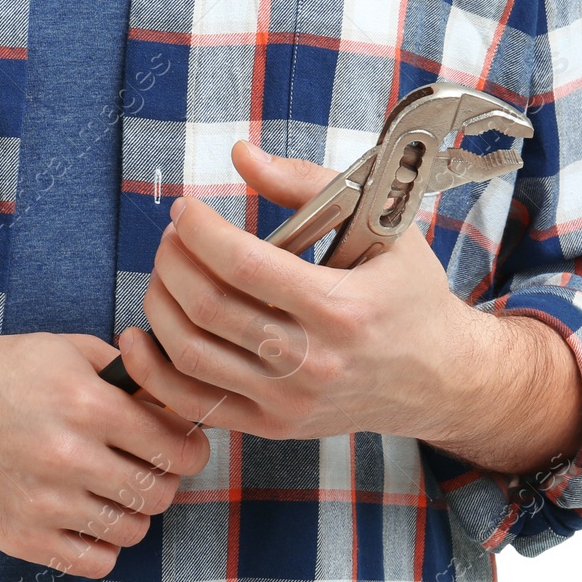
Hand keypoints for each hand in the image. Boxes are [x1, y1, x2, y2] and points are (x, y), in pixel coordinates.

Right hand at [0, 333, 212, 578]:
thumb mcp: (57, 349)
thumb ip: (118, 369)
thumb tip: (167, 394)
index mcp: (87, 404)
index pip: (176, 445)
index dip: (189, 446)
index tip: (182, 444)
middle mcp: (70, 457)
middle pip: (160, 491)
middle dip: (162, 477)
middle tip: (144, 465)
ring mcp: (46, 504)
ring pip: (133, 529)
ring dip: (131, 511)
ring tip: (110, 489)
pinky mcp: (23, 538)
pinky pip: (96, 561)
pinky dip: (101, 544)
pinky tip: (85, 518)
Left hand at [118, 140, 500, 444]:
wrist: (441, 378)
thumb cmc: (409, 295)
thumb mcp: (382, 226)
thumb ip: (306, 184)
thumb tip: (239, 155)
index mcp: (343, 309)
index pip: (244, 265)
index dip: (199, 231)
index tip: (185, 210)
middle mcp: (314, 362)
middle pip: (209, 307)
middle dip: (172, 260)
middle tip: (172, 237)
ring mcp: (289, 402)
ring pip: (190, 353)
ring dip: (159, 303)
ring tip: (165, 273)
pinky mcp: (272, 426)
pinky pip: (191, 402)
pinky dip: (152, 369)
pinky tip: (140, 334)